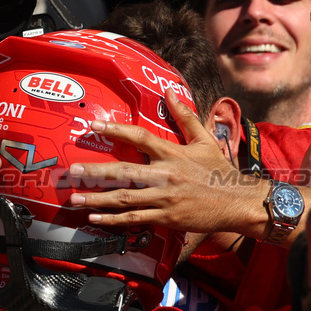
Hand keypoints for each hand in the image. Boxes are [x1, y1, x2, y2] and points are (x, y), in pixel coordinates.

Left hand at [66, 91, 266, 234]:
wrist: (238, 201)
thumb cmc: (220, 170)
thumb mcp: (204, 140)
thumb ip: (185, 116)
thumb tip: (170, 91)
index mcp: (173, 154)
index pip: (140, 138)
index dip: (116, 131)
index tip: (94, 127)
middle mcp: (165, 175)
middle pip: (124, 172)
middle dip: (95, 172)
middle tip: (72, 172)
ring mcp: (164, 199)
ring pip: (124, 199)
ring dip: (97, 199)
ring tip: (75, 198)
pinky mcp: (167, 218)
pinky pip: (135, 219)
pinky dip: (113, 220)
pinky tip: (95, 218)